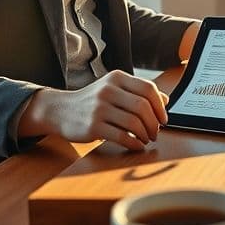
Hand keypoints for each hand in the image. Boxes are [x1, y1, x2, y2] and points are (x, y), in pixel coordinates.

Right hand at [21, 71, 168, 151]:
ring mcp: (99, 108)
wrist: (59, 110)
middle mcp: (108, 90)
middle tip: (156, 133)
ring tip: (146, 139)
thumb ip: (138, 92)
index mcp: (116, 78)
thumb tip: (165, 100)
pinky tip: (136, 145)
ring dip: (145, 134)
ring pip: (134, 122)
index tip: (163, 119)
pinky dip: (134, 143)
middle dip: (154, 123)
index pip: (148, 89)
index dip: (160, 106)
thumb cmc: (91, 101)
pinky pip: (121, 137)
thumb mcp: (113, 89)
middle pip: (143, 107)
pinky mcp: (93, 126)